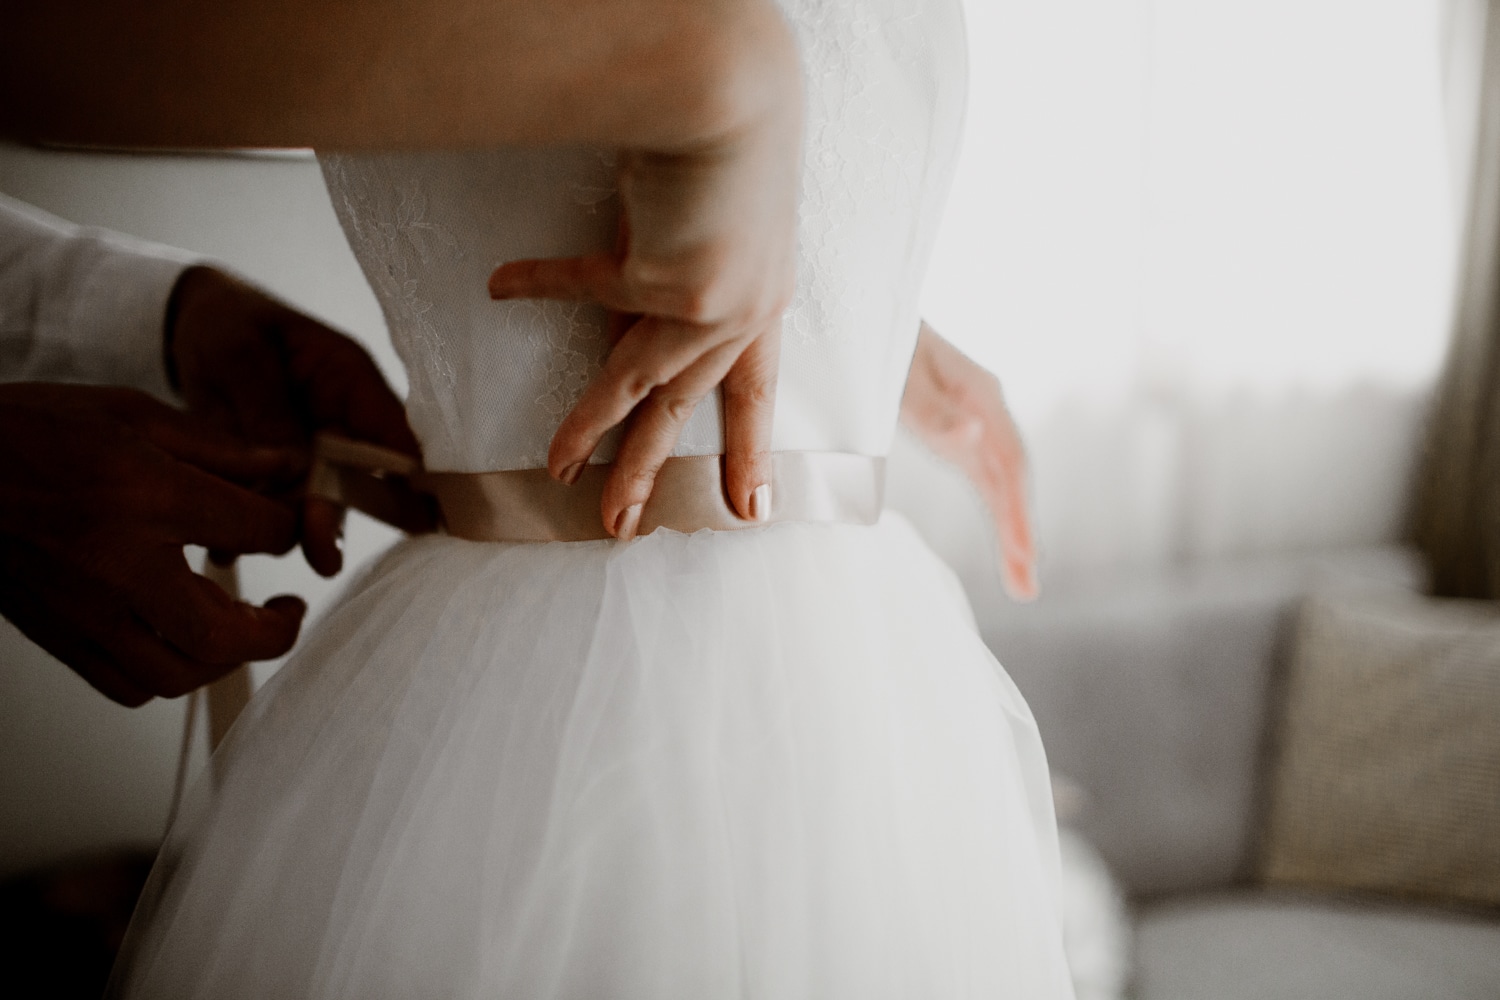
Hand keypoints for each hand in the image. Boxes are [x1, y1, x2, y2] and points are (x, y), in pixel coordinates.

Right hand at [0, 384, 308, 704]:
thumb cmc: (24, 431)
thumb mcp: (129, 412)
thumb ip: (217, 447)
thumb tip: (287, 465)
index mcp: (142, 495)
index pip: (255, 531)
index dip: (290, 529)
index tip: (289, 525)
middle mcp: (115, 563)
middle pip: (222, 633)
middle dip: (275, 631)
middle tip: (291, 610)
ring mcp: (81, 609)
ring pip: (176, 675)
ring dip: (225, 659)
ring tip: (244, 627)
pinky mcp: (55, 635)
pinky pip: (128, 685)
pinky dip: (170, 673)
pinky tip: (183, 639)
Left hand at [169, 266, 424, 573]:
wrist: (188, 324)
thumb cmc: (227, 324)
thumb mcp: (240, 357)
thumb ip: (269, 414)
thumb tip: (295, 473)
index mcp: (351, 381)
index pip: (396, 435)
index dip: (415, 480)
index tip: (420, 521)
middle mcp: (344, 421)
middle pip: (360, 481)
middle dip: (336, 518)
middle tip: (322, 558)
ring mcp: (316, 451)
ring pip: (320, 502)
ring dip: (290, 529)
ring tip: (240, 546)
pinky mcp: (284, 472)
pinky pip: (281, 506)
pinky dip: (255, 526)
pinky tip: (222, 546)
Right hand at [487, 22, 801, 539]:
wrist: (736, 89)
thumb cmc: (727, 139)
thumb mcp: (711, 225)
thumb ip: (672, 277)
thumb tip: (629, 314)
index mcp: (762, 301)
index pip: (754, 392)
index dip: (749, 450)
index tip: (752, 509)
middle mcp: (741, 312)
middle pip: (686, 405)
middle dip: (651, 470)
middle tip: (624, 527)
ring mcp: (706, 302)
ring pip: (636, 382)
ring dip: (589, 426)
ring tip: (556, 468)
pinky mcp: (663, 277)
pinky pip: (584, 288)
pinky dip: (538, 281)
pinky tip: (500, 285)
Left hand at [900, 322, 1038, 600]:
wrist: (866, 310)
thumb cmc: (880, 338)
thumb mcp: (899, 374)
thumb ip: (932, 409)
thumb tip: (972, 439)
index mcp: (980, 395)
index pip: (1009, 464)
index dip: (1017, 513)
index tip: (1023, 557)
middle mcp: (986, 409)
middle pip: (1013, 478)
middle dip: (1021, 532)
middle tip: (1025, 587)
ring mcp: (974, 420)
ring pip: (1001, 481)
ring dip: (1012, 528)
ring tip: (1021, 584)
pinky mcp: (957, 429)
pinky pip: (983, 476)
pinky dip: (995, 510)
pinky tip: (1006, 541)